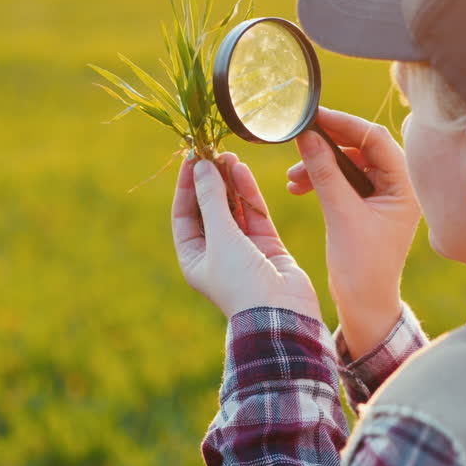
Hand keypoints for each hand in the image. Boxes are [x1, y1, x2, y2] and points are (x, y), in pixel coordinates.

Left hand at [173, 152, 321, 320]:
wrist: (281, 315)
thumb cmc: (240, 281)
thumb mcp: (219, 237)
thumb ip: (211, 199)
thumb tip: (201, 167)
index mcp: (194, 258)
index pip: (184, 215)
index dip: (187, 186)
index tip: (191, 159)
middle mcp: (217, 253)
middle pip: (210, 209)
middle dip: (211, 181)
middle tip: (212, 151)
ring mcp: (244, 249)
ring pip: (234, 208)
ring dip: (230, 183)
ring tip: (229, 155)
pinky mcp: (268, 246)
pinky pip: (254, 214)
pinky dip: (248, 193)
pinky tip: (242, 170)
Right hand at [288, 108, 420, 354]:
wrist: (365, 305)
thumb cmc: (362, 267)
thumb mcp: (341, 215)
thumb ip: (324, 172)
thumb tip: (307, 135)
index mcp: (406, 186)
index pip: (376, 139)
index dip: (343, 124)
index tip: (312, 116)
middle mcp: (399, 186)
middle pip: (362, 147)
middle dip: (326, 145)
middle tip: (298, 138)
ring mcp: (384, 195)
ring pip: (348, 163)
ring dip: (319, 164)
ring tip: (292, 178)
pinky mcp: (368, 205)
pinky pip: (343, 179)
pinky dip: (321, 179)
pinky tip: (297, 187)